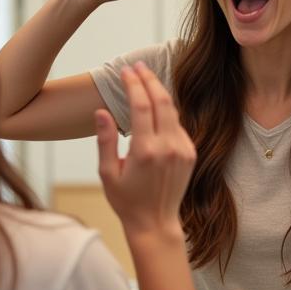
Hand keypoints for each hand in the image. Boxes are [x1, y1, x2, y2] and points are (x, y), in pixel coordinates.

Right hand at [95, 63, 195, 234]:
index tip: (126, 71)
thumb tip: (100, 111)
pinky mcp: (190, 153)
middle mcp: (168, 147)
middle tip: (138, 66)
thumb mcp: (108, 173)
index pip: (141, 105)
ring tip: (146, 79)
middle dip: (149, 79)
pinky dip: (166, 112)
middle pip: (161, 100)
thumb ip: (105, 140)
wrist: (156, 223)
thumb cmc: (126, 200)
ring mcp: (182, 149)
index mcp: (145, 151)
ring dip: (159, 92)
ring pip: (172, 111)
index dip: (133, 84)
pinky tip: (155, 106)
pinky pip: (178, 125)